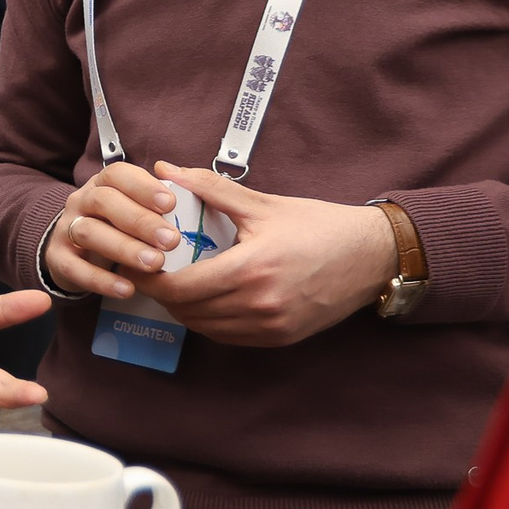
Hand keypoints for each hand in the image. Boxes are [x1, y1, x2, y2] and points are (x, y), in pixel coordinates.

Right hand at [43, 161, 180, 298]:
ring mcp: (66, 228)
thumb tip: (185, 180)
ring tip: (155, 263)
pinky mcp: (58, 258)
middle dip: (140, 221)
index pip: (118, 174)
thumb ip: (159, 200)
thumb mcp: (136, 208)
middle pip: (103, 201)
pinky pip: (75, 268)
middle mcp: (81, 201)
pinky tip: (127, 289)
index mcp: (103, 184)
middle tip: (171, 240)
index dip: (143, 187)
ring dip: (124, 248)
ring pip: (88, 232)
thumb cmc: (118, 226)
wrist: (76, 252)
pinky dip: (101, 280)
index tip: (171, 203)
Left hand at [140, 163, 396, 346]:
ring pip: (204, 327)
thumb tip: (164, 169)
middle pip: (186, 311)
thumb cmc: (320, 225)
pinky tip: (205, 298)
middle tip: (149, 269)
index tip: (135, 262)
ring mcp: (271, 327)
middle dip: (161, 292)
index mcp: (251, 270)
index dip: (148, 279)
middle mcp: (259, 305)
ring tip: (174, 282)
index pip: (179, 288)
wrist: (373, 255)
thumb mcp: (263, 203)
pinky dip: (209, 321)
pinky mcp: (281, 339)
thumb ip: (208, 187)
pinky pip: (228, 336)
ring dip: (183, 308)